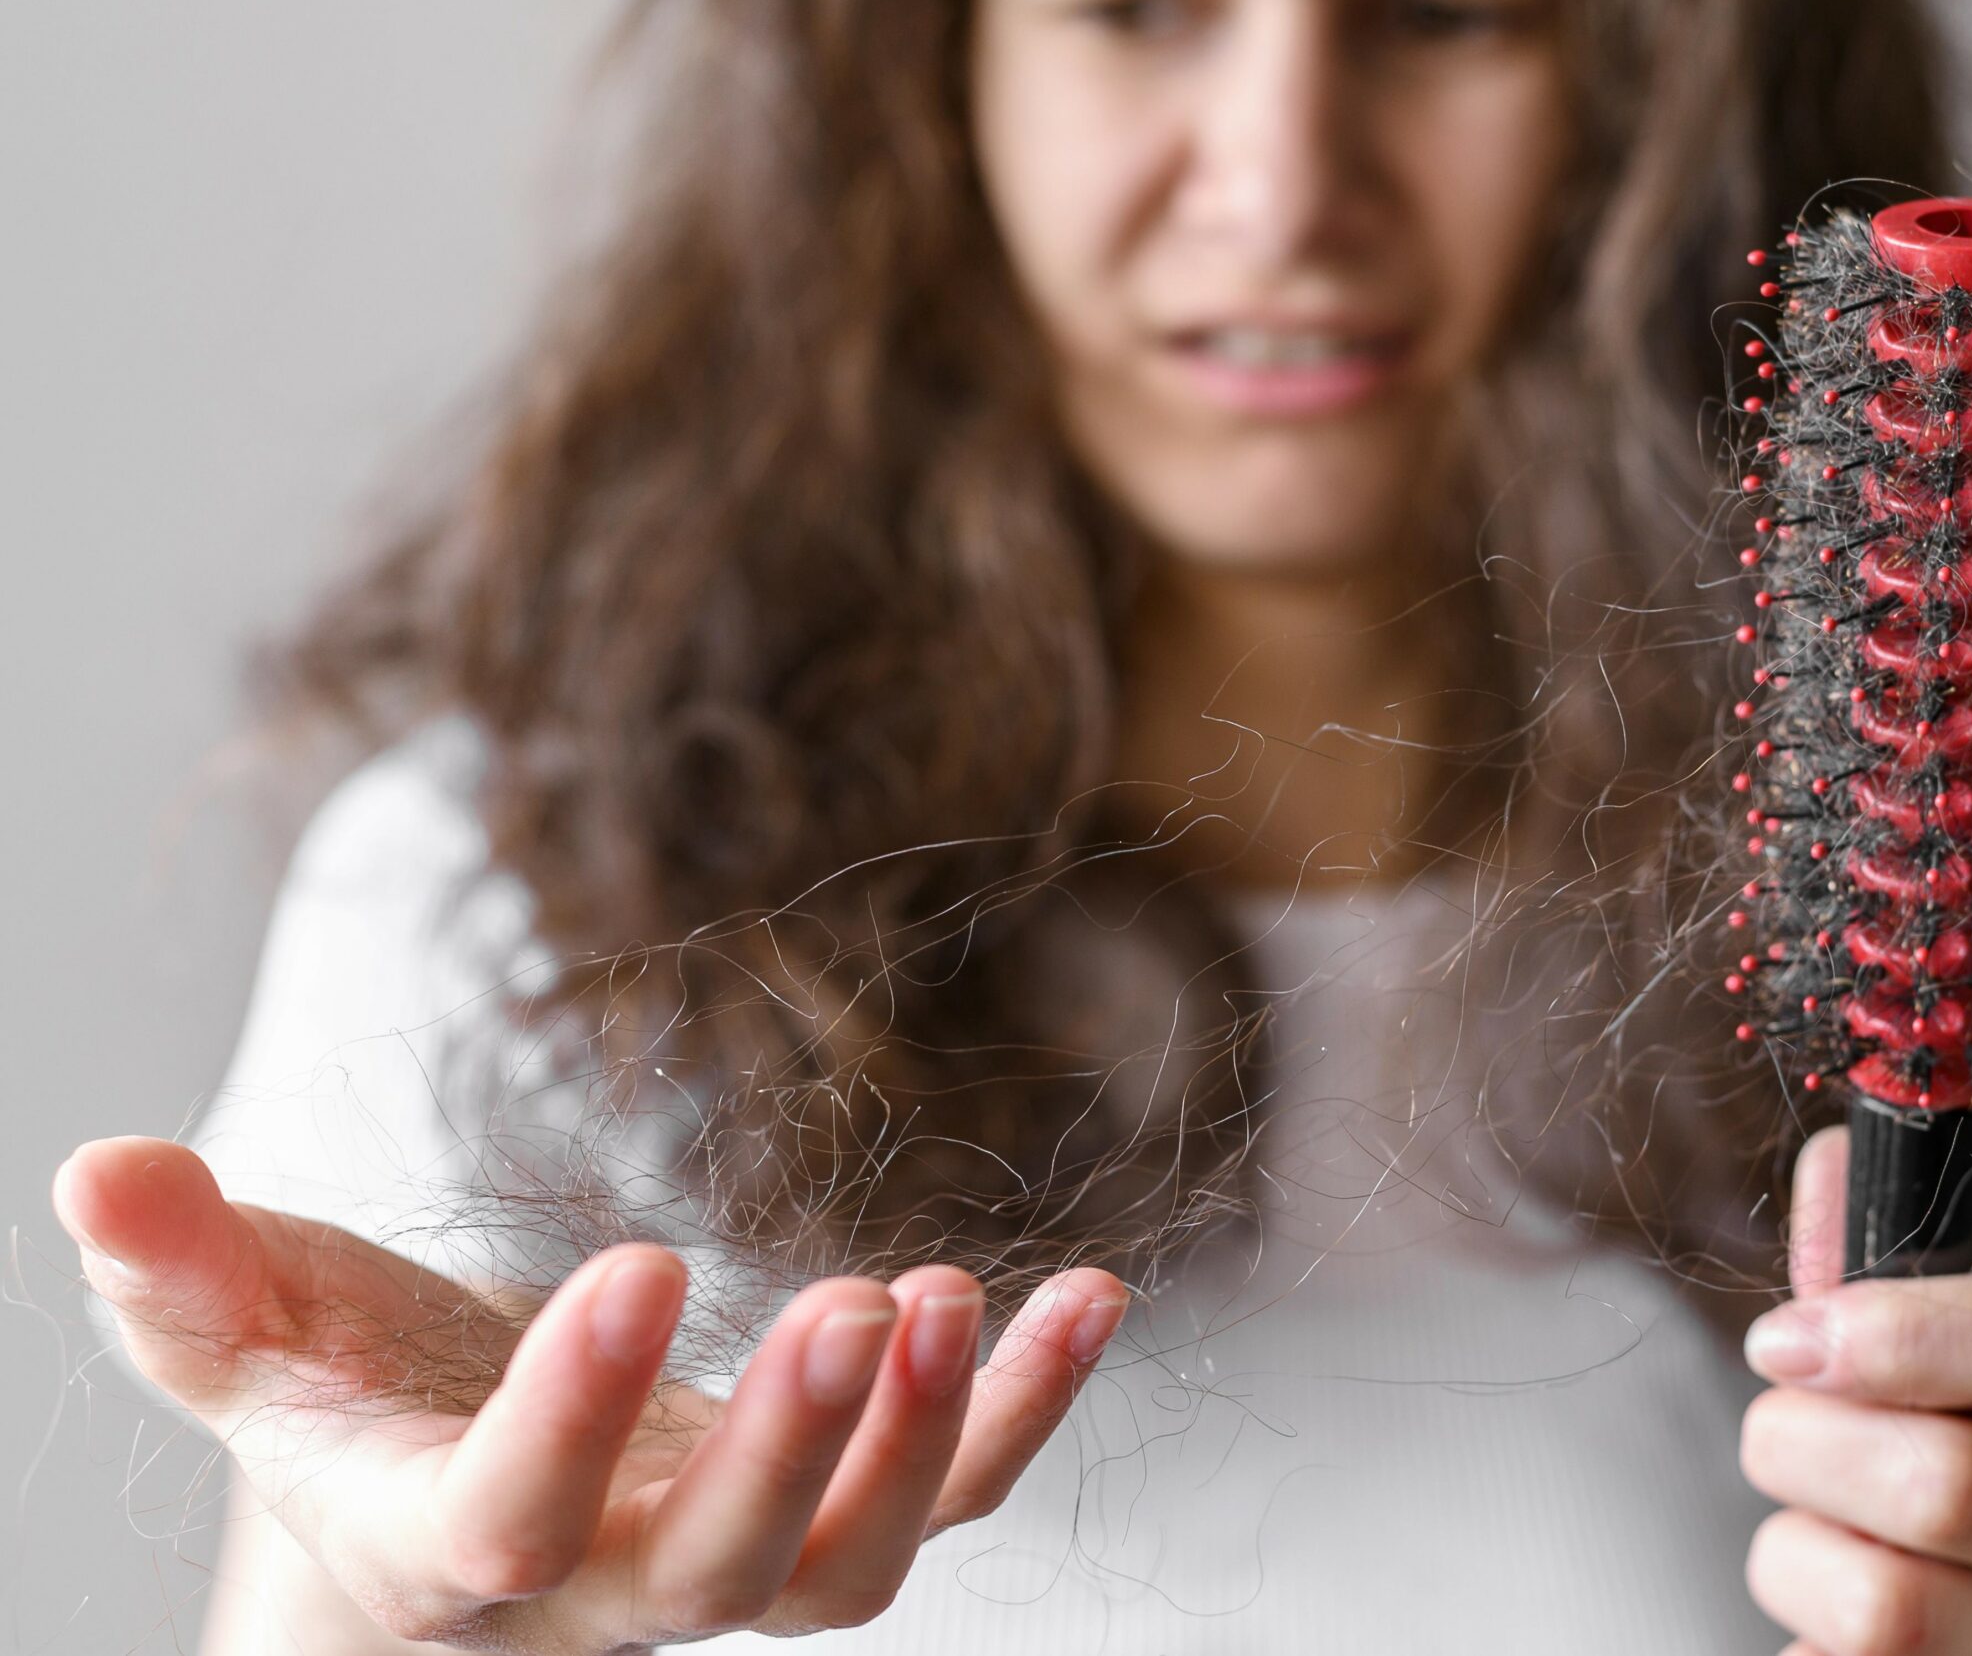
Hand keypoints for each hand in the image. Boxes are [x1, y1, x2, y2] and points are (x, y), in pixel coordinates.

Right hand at [55, 1136, 1126, 1650]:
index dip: (572, 1416)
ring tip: (960, 1298)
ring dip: (927, 1445)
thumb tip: (97, 1170)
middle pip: (718, 1574)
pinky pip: (952, 1492)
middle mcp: (604, 1584)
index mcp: (446, 1546)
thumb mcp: (246, 1335)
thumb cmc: (342, 1404)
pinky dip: (1025, 1410)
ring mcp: (732, 1558)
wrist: (446, 1496)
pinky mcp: (827, 1505)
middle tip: (860, 1308)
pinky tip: (1089, 1295)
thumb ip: (181, 1274)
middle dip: (794, 1452)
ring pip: (848, 1568)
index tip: (639, 1263)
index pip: (508, 1520)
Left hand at [1737, 1125, 1971, 1655]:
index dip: (1906, 1332)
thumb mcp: (1964, 1363)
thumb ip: (1888, 1266)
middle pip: (1951, 1485)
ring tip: (1813, 1534)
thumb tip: (1831, 1159)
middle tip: (1777, 1435)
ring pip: (1887, 1606)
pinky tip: (1836, 1618)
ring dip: (1794, 1554)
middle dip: (1805, 1446)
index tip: (1787, 1335)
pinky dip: (1805, 1638)